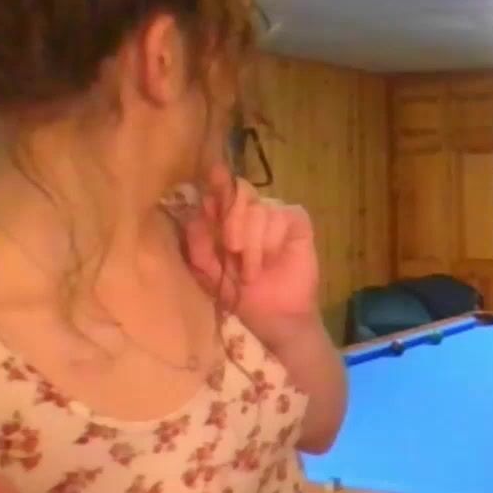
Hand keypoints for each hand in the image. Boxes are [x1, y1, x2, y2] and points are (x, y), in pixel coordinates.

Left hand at [183, 165, 320, 352]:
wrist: (273, 318)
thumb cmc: (239, 294)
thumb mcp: (208, 273)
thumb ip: (198, 246)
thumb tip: (194, 216)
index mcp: (226, 217)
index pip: (220, 189)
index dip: (216, 183)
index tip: (213, 173)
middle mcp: (251, 210)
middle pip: (241, 192)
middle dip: (233, 221)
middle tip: (232, 250)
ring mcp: (276, 214)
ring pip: (260, 210)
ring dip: (253, 244)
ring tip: (251, 272)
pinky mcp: (298, 223)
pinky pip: (284, 216)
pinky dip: (273, 240)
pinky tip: (272, 260)